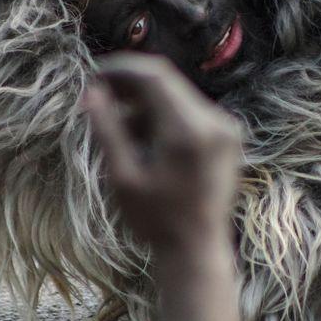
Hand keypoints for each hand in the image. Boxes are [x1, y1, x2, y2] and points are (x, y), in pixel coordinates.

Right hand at [84, 53, 240, 249]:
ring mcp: (225, 128)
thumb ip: (108, 131)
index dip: (122, 70)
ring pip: (178, 95)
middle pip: (167, 82)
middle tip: (100, 95)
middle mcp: (214, 122)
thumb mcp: (123, 177)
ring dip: (147, 102)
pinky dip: (166, 114)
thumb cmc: (155, 221)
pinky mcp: (228, 136)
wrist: (197, 251)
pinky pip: (192, 111)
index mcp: (188, 131)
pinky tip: (144, 137)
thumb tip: (92, 92)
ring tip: (120, 127)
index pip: (154, 77)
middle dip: (132, 84)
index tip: (95, 76)